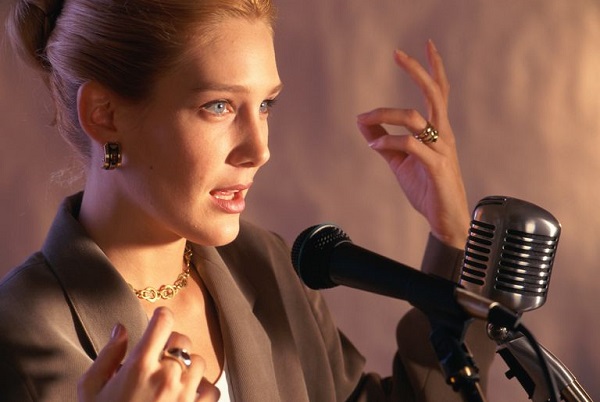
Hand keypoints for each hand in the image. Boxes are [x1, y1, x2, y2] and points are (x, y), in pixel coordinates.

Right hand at [78, 307, 218, 401]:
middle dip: (171, 346)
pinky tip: (185, 398)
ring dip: (187, 369)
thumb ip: (107, 355)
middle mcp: (166, 376)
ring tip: (170, 383)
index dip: (160, 317)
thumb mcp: (90, 390)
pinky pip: (212, 389)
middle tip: (157, 361)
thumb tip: (122, 328)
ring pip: (199, 362)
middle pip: (182, 339)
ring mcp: (185, 395)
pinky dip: (202, 391)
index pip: (163, 320)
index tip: (157, 322)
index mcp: (139, 366)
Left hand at [357, 40, 469, 248]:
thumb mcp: (400, 160)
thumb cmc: (426, 187)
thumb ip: (383, 139)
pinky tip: (374, 144)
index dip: (433, 68)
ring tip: (364, 118)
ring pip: (415, 118)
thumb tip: (362, 120)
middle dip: (417, 71)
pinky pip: (409, 145)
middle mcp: (443, 135)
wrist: (444, 219)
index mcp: (438, 130)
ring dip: (385, 114)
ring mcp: (442, 150)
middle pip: (434, 94)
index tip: (425, 46)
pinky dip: (387, 141)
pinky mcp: (437, 167)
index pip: (439, 92)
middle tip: (398, 54)